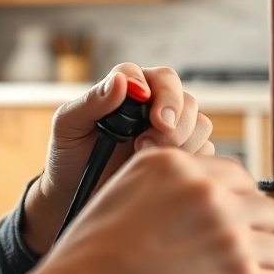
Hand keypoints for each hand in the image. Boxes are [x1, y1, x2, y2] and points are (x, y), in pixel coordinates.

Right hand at [0, 149, 273, 273]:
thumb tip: (201, 203)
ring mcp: (227, 234)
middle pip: (266, 207)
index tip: (243, 224)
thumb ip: (165, 190)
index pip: (236, 176)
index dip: (243, 205)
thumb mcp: (121, 196)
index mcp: (174, 166)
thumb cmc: (92, 264)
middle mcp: (205, 192)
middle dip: (266, 234)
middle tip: (260, 255)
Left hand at [23, 64, 212, 253]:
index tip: (155, 118)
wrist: (76, 196)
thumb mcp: (68, 126)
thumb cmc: (69, 156)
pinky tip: (164, 174)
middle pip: (185, 99)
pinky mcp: (183, 156)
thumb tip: (120, 81)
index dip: (162, 94)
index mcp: (129, 88)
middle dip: (174, 121)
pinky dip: (189, 162)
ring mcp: (172, 131)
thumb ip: (92, 101)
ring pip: (199, 124)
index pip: (157, 77)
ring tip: (147, 159)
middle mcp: (154, 104)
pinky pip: (204, 153)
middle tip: (148, 143)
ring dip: (181, 142)